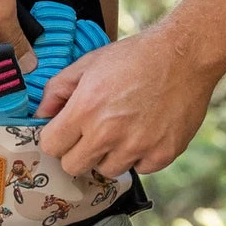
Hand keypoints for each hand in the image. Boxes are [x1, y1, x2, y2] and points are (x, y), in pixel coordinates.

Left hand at [34, 26, 219, 175]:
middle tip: (91, 133)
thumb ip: (57, 90)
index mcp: (84, 110)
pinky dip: (139, 156)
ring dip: (109, 155)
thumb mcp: (87, 64)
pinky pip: (139, 169)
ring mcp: (137, 146)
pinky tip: (144, 132)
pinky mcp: (163, 154)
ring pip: (106, 171)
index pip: (50, 147)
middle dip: (77, 152)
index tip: (65, 131)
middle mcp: (108, 133)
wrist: (184, 55)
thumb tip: (41, 115)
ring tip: (121, 130)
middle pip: (73, 167)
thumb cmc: (135, 57)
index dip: (55, 138)